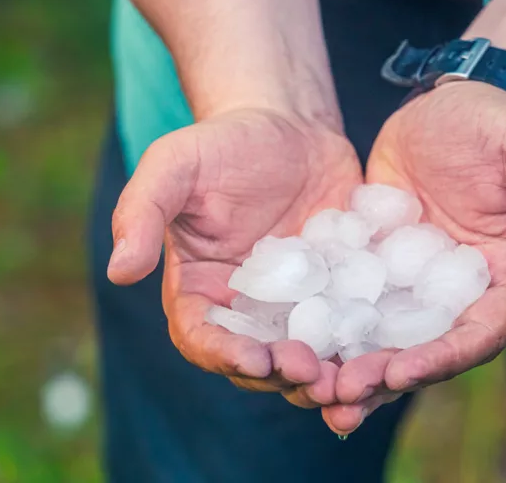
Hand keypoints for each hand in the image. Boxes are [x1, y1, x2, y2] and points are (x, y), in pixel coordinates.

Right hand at [107, 107, 361, 408]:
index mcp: (201, 290)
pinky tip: (387, 349)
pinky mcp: (338, 294)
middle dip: (283, 375)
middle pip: (260, 360)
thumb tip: (118, 271)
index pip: (203, 337)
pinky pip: (350, 326)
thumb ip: (142, 212)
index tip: (254, 358)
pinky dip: (364, 345)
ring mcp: (296, 306)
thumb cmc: (223, 144)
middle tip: (314, 374)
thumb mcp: (175, 165)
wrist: (289, 128)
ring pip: (308, 356)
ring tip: (351, 377)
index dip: (224, 355)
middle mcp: (246, 309)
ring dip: (327, 374)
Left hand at [324, 82, 505, 434]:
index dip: (445, 357)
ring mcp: (415, 279)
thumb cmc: (498, 123)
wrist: (447, 103)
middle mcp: (460, 290)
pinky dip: (331, 323)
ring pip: (387, 334)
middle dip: (389, 376)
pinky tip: (294, 339)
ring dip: (355, 365)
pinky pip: (355, 298)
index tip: (401, 372)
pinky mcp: (379, 263)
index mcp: (505, 275)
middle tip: (343, 398)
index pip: (482, 331)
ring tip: (316, 388)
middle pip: (428, 347)